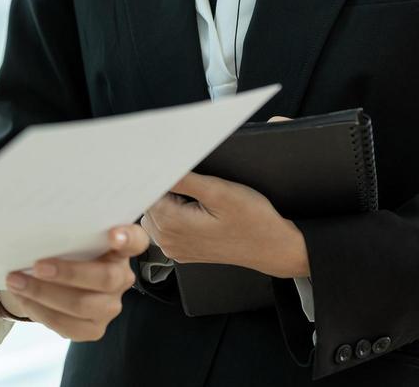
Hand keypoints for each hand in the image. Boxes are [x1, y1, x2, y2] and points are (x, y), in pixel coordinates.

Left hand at [2, 225, 148, 339]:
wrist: (49, 279)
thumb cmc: (60, 249)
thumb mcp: (65, 237)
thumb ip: (63, 232)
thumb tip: (33, 224)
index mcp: (119, 248)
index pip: (136, 241)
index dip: (127, 238)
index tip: (112, 234)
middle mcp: (121, 277)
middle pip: (106, 278)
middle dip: (69, 273)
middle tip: (38, 266)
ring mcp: (109, 305)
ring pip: (83, 305)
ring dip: (44, 293)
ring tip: (16, 281)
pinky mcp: (94, 328)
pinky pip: (68, 325)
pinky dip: (41, 311)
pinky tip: (23, 298)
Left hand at [141, 172, 309, 278]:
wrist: (272, 247)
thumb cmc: (252, 220)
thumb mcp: (219, 191)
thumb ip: (183, 180)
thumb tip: (159, 168)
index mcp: (171, 224)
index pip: (145, 190)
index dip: (159, 175)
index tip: (174, 170)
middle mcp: (167, 240)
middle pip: (147, 201)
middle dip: (165, 189)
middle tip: (195, 187)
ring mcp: (173, 248)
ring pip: (155, 212)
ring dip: (169, 202)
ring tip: (197, 200)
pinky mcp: (181, 250)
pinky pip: (165, 226)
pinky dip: (175, 215)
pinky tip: (196, 212)